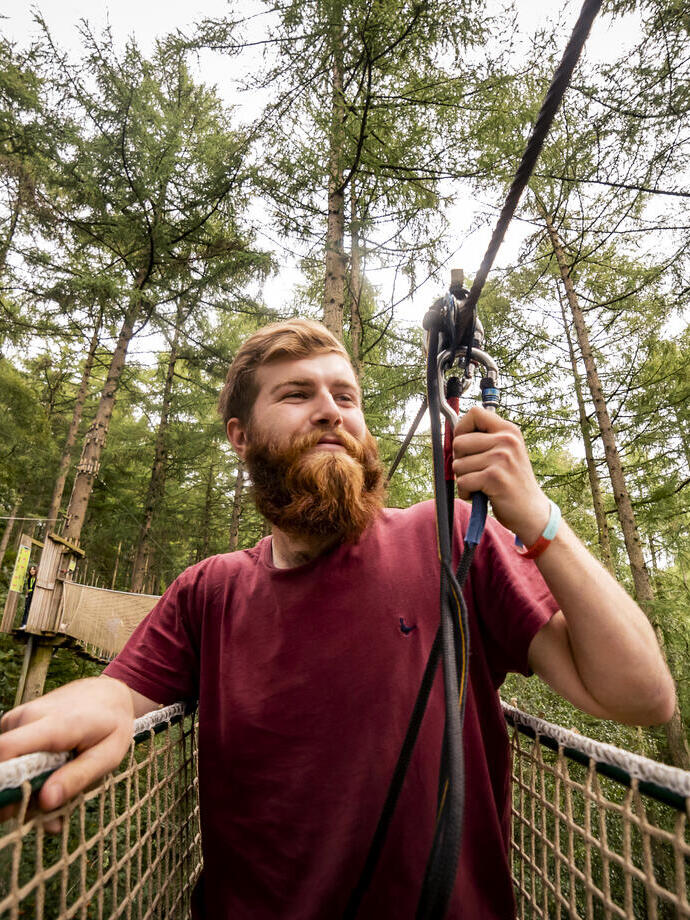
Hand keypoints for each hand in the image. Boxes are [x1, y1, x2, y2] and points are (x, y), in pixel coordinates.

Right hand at [0, 676, 133, 826]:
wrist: (107, 693)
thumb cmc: (111, 725)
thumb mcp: (108, 756)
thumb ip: (77, 778)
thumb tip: (46, 802)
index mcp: (56, 724)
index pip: (7, 749)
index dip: (3, 782)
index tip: (15, 808)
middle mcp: (29, 716)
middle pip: (2, 763)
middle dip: (17, 794)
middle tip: (46, 808)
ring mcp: (19, 717)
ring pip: (5, 763)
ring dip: (24, 784)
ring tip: (54, 787)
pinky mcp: (13, 722)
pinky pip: (9, 755)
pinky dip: (23, 771)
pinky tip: (47, 773)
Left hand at [452, 406, 549, 545]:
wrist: (531, 511)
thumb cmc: (511, 482)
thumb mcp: (505, 453)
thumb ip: (484, 440)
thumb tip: (451, 432)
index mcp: (509, 430)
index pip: (474, 413)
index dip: (462, 428)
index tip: (465, 444)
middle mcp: (507, 440)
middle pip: (459, 441)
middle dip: (459, 460)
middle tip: (474, 471)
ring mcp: (501, 458)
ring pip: (458, 464)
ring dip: (463, 478)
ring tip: (480, 484)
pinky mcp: (495, 477)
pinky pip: (463, 481)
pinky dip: (465, 492)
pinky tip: (479, 494)